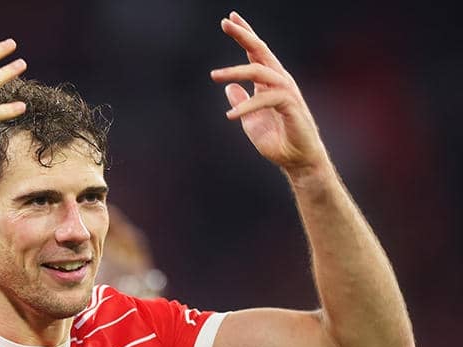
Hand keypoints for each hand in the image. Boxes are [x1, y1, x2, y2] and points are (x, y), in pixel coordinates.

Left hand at [210, 12, 328, 174]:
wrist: (298, 162)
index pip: (257, 53)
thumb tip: (229, 88)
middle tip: (225, 22)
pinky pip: (266, 98)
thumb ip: (241, 103)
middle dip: (244, 35)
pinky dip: (247, 105)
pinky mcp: (291, 106)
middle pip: (261, 51)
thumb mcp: (251, 121)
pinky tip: (230, 114)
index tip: (230, 19)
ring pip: (260, 71)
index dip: (245, 35)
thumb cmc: (278, 142)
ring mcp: (287, 92)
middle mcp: (280, 82)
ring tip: (213, 76)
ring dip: (235, 71)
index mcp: (270, 82)